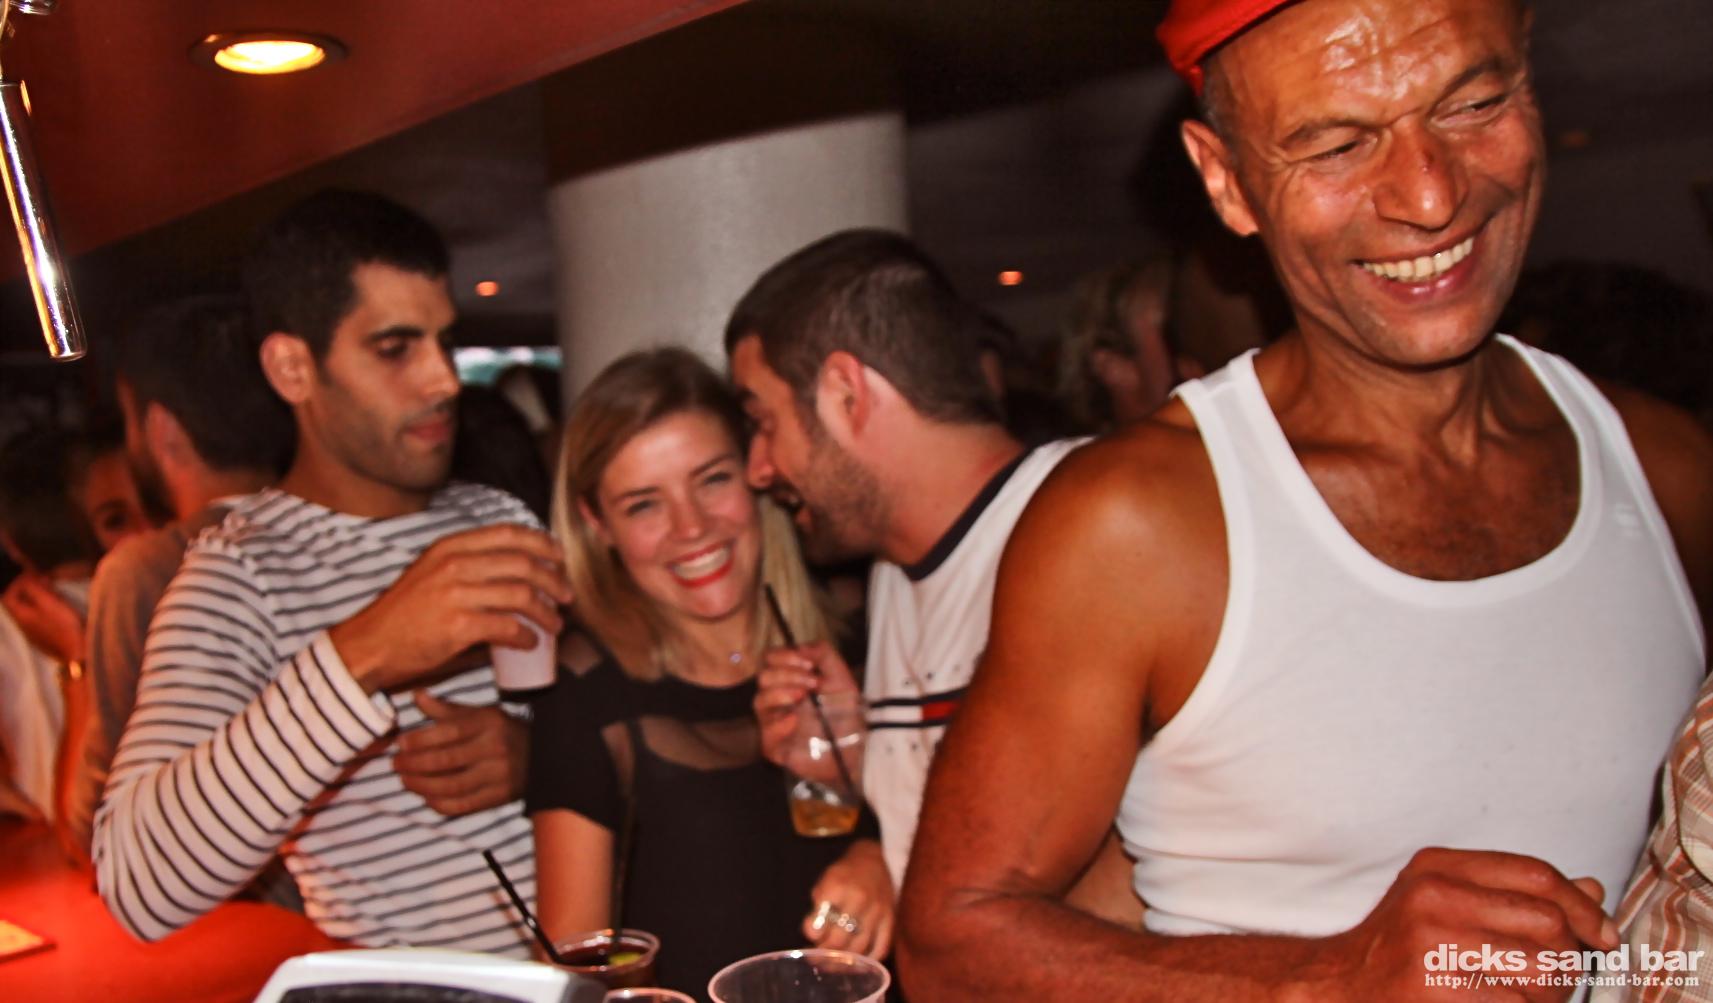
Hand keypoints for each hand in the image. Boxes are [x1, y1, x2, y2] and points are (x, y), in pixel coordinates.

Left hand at [2, 573, 84, 663]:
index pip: (8, 596)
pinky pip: (36, 620)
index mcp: (21, 615)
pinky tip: (55, 609)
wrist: (77, 652)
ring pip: (27, 612)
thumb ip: (36, 589)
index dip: (17, 583)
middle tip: (43, 581)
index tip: (32, 575)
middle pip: (16, 604)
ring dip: (35, 600)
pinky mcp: (43, 639)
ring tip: (51, 592)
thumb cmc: (64, 625)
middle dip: (26, 590)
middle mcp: (22, 625)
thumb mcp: (50, 602)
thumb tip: (28, 577)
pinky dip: (41, 609)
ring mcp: (32, 634)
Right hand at [329, 524, 571, 693]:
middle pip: (523, 563)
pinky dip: (527, 636)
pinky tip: (532, 643)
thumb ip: (469, 570)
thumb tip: (517, 580)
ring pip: (522, 595)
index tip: (559, 557)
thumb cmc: (404, 614)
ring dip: (547, 612)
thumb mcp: (431, 573)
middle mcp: (454, 564)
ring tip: (556, 624)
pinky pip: (508, 627)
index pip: (508, 533)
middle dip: (554, 580)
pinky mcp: (458, 626)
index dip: (541, 543)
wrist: (369, 644)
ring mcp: (456, 594)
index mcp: (450, 546)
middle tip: (567, 597)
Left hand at [392, 690, 526, 815]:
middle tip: (396, 764)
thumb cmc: (501, 731)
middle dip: (415, 764)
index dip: (421, 739)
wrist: (542, 756)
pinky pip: (464, 805)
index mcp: (489, 723)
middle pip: (447, 761)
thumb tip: (416, 696)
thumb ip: (445, 709)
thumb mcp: (479, 714)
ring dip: (422, 785)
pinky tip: (426, 797)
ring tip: (405, 780)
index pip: (450, 732)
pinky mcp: (499, 797)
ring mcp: (498, 776)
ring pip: (452, 786)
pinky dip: (440, 804)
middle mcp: (495, 749)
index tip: (400, 743)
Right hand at [755, 641, 858, 771]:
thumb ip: (823, 653)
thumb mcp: (840, 676)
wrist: (856, 747)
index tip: (808, 664)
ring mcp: (774, 723)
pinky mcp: (775, 746)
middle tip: (813, 683)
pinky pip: (766, 732)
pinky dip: (779, 723)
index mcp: (790, 680)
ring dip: (781, 693)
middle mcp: (778, 699)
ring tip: (803, 696)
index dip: (784, 657)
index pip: (770, 659)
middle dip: (788, 674)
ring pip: (759, 701)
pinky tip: (794, 720)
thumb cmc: (846, 712)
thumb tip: (799, 647)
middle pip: (763, 677)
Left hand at [804, 839, 893, 958]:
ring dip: (843, 960)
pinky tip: (857, 961)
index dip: (812, 932)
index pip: (821, 919)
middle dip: (825, 951)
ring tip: (834, 960)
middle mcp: (859, 899)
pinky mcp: (891, 920)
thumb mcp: (824, 882)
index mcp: (837, 885)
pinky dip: (868, 960)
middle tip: (819, 953)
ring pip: (858, 947)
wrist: (876, 860)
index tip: (811, 936)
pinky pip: (881, 948)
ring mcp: (877, 911)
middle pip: (839, 939)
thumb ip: (818, 907)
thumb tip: (814, 935)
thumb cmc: (845, 874)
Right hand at [1295, 847, 1615, 1002]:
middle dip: (1569, 959)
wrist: (1339, 987)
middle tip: (1558, 980)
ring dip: (1555, 994)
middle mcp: (1434, 897)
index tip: (1602, 936)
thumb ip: (1514, 895)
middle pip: (1548, 923)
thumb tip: (1592, 893)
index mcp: (1438, 867)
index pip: (1538, 875)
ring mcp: (1433, 943)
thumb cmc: (1400, 950)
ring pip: (1544, 970)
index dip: (1582, 908)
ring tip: (1531, 999)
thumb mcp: (1447, 903)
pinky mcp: (1437, 989)